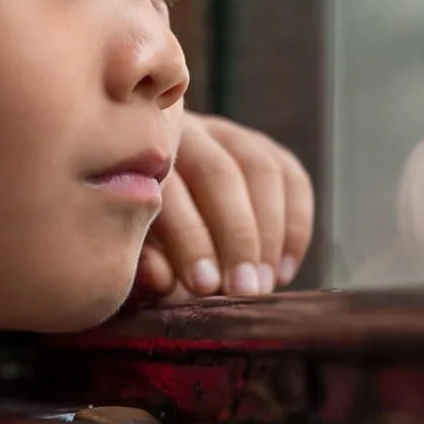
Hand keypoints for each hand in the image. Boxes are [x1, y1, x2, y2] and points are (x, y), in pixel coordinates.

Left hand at [137, 112, 314, 300]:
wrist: (147, 212)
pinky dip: (295, 224)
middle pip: (219, 173)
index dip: (190, 240)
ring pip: (260, 169)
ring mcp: (224, 133)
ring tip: (266, 284)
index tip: (205, 287)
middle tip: (244, 290)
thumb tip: (162, 279)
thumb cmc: (133, 243)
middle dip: (237, 237)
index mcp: (137, 156)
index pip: (170, 190)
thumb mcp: (128, 255)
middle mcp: (182, 133)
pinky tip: (284, 271)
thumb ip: (142, 265)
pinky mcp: (260, 146)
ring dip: (270, 233)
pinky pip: (291, 176)